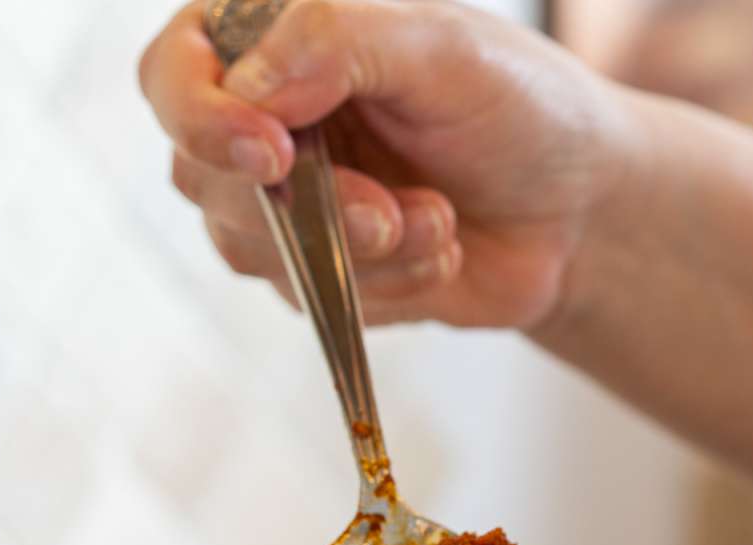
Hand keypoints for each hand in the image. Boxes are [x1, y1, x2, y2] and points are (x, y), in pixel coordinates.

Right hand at [139, 0, 641, 329]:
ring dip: (358, 246)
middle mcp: (261, 119)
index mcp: (273, 39)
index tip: (271, 151)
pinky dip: (386, 282)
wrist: (579, 209)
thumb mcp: (441, 46)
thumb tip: (248, 88)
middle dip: (306, 203)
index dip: (202, 118)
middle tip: (387, 208)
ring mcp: (282, 203)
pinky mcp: (314, 274)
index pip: (172, 74)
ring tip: (437, 217)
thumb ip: (335, 40)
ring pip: (250, 246)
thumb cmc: (517, 105)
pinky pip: (309, 298)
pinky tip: (440, 245)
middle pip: (198, 172)